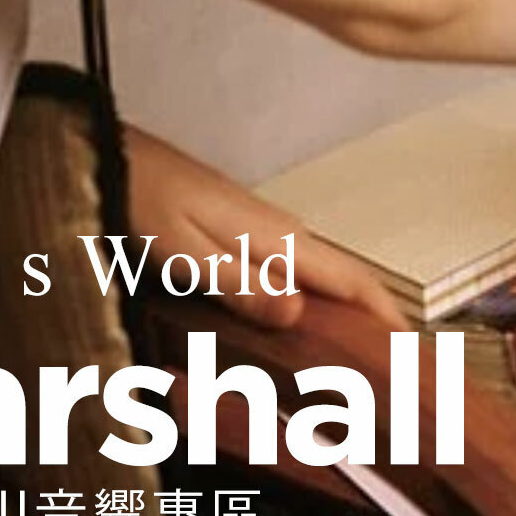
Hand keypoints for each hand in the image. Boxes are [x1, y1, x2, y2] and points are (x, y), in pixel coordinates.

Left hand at [123, 125, 409, 329]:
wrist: (104, 153)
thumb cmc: (137, 197)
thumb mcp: (185, 251)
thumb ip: (241, 284)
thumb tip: (298, 314)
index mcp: (273, 237)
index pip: (350, 277)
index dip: (384, 312)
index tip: (411, 346)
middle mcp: (277, 229)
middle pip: (340, 277)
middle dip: (368, 315)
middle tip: (386, 362)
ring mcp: (259, 227)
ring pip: (314, 273)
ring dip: (338, 307)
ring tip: (350, 347)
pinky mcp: (238, 229)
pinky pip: (288, 268)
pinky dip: (306, 295)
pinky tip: (296, 317)